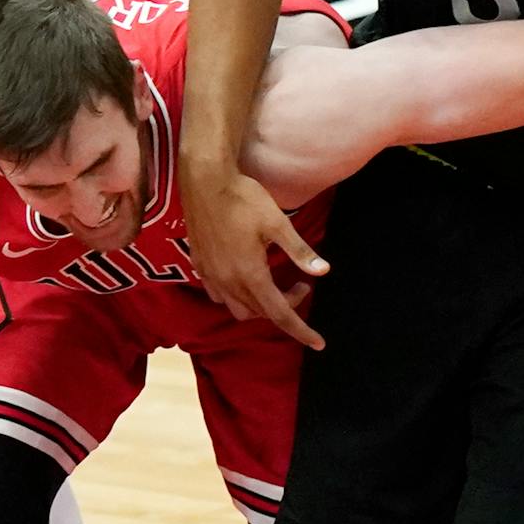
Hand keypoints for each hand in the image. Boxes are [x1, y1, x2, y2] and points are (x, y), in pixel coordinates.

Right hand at [180, 164, 328, 348]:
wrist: (204, 180)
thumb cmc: (244, 198)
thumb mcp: (278, 223)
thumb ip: (300, 251)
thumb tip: (324, 271)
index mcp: (250, 274)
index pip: (280, 314)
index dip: (301, 330)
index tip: (319, 343)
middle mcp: (228, 281)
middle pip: (261, 312)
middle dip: (285, 307)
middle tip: (300, 284)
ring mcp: (210, 275)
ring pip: (238, 308)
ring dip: (259, 306)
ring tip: (274, 285)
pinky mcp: (199, 265)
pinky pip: (219, 295)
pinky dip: (237, 296)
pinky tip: (245, 278)